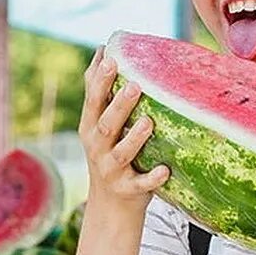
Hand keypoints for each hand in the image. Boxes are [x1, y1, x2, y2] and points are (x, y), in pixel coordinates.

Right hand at [78, 47, 169, 212]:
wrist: (110, 205)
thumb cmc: (108, 153)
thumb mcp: (97, 124)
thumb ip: (99, 91)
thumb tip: (102, 49)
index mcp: (91, 128)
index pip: (93, 101)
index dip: (100, 80)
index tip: (111, 58)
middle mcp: (97, 148)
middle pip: (106, 125)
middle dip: (118, 105)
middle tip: (135, 85)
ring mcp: (111, 170)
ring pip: (122, 153)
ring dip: (134, 138)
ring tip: (148, 122)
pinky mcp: (127, 190)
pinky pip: (140, 184)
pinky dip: (152, 178)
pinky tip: (165, 169)